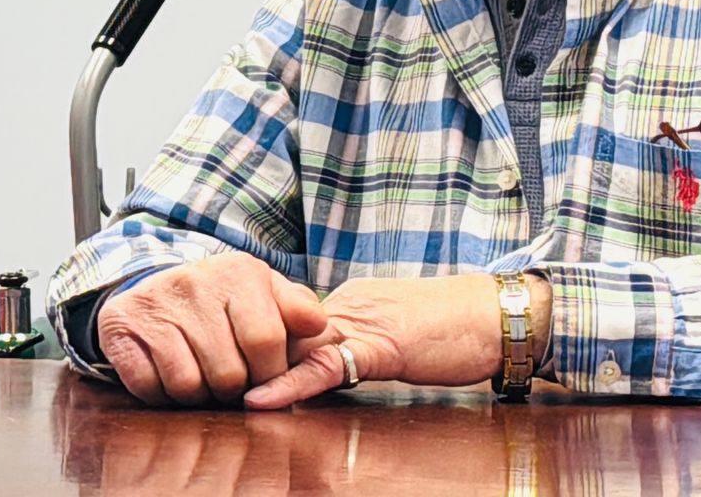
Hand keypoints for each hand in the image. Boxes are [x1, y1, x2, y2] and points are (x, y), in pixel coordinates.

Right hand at [96, 252, 328, 407]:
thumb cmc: (223, 301)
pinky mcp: (121, 325)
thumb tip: (320, 327)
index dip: (270, 374)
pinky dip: (161, 394)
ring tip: (199, 376)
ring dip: (197, 395)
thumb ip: (300, 310)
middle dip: (233, 389)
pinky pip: (148, 386)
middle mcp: (194, 281)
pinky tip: (168, 375)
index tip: (264, 377)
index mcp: (239, 272)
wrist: (156, 286)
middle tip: (228, 379)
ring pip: (188, 385)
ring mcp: (154, 302)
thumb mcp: (266, 295)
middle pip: (228, 373)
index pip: (267, 342)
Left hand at [243, 273, 549, 409]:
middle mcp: (346, 307)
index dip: (252, 341)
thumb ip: (359, 344)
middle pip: (279, 330)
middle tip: (201, 374)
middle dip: (241, 353)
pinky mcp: (381, 346)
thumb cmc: (456, 328)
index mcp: (347, 303)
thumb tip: (327, 365)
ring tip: (215, 387)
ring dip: (254, 369)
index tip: (219, 356)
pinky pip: (327, 366)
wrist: (499, 314)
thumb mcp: (396, 334)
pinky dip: (292, 384)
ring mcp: (362, 324)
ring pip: (294, 345)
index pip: (286, 322)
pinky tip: (262, 397)